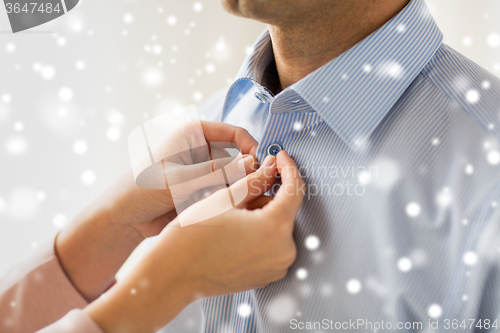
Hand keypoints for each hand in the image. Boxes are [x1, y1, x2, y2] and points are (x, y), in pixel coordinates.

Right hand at [84, 151, 305, 332]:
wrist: (172, 276)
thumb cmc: (193, 236)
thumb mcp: (224, 199)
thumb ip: (255, 180)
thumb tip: (273, 165)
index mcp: (274, 229)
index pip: (294, 190)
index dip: (288, 167)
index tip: (280, 155)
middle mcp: (283, 252)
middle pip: (286, 209)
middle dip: (270, 193)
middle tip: (243, 186)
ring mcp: (276, 267)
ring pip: (278, 227)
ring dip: (264, 213)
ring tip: (233, 213)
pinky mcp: (266, 276)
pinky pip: (271, 245)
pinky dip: (260, 232)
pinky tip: (235, 230)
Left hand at [108, 120, 258, 237]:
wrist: (123, 218)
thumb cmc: (143, 190)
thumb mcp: (181, 180)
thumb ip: (218, 172)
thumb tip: (253, 163)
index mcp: (194, 133)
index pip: (234, 133)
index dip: (251, 147)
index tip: (264, 167)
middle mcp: (201, 148)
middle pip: (238, 155)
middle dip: (248, 171)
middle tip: (257, 189)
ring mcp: (203, 169)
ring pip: (234, 175)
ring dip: (239, 187)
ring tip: (239, 202)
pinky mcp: (203, 188)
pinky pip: (225, 190)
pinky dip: (229, 198)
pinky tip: (228, 209)